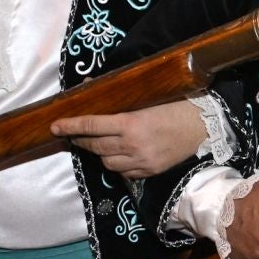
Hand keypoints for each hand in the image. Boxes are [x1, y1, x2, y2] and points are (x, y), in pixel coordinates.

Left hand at [53, 101, 205, 178]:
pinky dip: (116, 163)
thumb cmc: (176, 105)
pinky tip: (118, 154)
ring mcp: (140, 161)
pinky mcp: (148, 172)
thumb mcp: (148, 97)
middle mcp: (132, 145)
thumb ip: (119, 95)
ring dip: (98, 153)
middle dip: (80, 139)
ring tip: (97, 143)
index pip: (91, 125)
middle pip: (94, 146)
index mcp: (131, 123)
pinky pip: (122, 172)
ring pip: (106, 162)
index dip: (70, 126)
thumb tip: (91, 85)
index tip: (54, 126)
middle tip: (72, 133)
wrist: (203, 127)